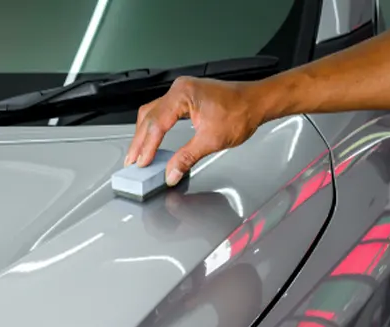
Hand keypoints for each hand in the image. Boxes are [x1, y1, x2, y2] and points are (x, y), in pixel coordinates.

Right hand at [125, 76, 265, 185]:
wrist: (257, 101)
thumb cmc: (241, 111)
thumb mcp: (212, 140)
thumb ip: (187, 157)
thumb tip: (171, 172)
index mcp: (182, 94)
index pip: (157, 124)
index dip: (147, 146)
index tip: (141, 163)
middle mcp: (178, 89)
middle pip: (149, 117)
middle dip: (140, 141)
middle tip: (132, 161)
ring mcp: (181, 92)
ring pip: (152, 114)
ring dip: (145, 134)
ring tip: (138, 153)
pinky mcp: (185, 98)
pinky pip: (161, 112)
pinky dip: (154, 128)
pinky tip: (152, 140)